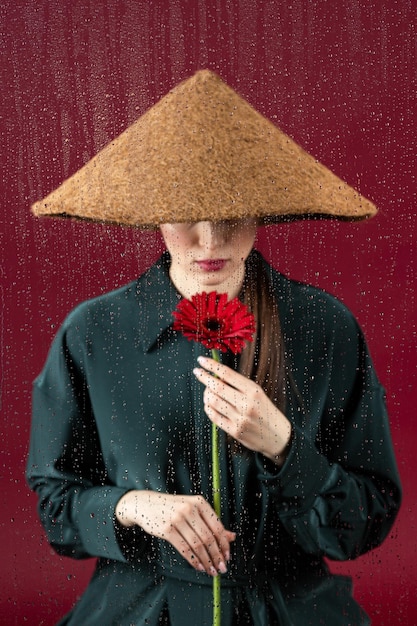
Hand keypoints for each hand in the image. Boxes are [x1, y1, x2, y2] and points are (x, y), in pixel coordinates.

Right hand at [115, 490, 235, 576]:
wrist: (146, 504)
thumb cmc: (173, 508)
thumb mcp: (193, 510)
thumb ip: (211, 523)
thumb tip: (232, 537)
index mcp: (199, 502)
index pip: (217, 526)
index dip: (224, 544)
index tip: (228, 556)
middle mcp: (189, 509)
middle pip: (208, 537)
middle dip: (217, 556)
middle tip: (222, 568)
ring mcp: (177, 519)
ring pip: (198, 545)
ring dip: (207, 561)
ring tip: (211, 570)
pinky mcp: (167, 530)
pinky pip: (184, 549)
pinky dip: (194, 561)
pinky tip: (199, 567)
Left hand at [193, 356, 291, 463]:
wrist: (279, 437)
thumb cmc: (267, 412)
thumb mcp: (258, 394)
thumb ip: (239, 385)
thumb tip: (217, 376)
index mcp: (253, 390)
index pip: (228, 374)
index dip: (212, 366)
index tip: (201, 361)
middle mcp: (246, 404)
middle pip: (217, 387)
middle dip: (204, 377)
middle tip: (197, 372)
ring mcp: (240, 418)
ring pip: (213, 401)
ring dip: (206, 394)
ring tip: (207, 391)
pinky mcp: (235, 431)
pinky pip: (214, 417)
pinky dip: (208, 408)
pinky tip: (208, 404)